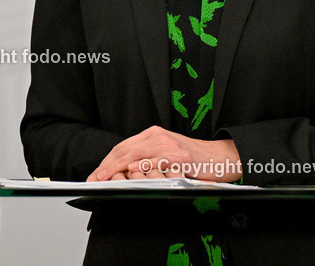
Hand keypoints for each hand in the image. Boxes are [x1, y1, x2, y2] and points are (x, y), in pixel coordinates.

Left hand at [87, 126, 241, 182]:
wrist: (220, 157)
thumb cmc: (193, 159)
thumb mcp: (166, 155)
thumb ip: (147, 159)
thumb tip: (123, 173)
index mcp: (153, 135)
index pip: (123, 147)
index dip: (106, 161)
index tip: (95, 175)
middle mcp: (158, 136)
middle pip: (125, 149)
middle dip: (107, 166)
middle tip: (95, 179)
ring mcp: (169, 145)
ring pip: (136, 154)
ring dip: (117, 168)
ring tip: (105, 179)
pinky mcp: (180, 156)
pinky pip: (156, 161)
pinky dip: (142, 167)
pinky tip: (131, 173)